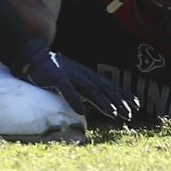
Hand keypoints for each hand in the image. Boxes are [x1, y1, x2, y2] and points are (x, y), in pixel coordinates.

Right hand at [19, 49, 136, 124]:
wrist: (34, 56)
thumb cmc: (58, 71)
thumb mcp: (78, 80)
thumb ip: (90, 91)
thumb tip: (106, 104)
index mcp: (88, 76)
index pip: (109, 86)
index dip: (123, 95)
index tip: (136, 105)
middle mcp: (82, 75)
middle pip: (103, 89)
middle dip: (117, 101)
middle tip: (128, 115)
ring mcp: (70, 75)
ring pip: (89, 90)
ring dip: (102, 102)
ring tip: (113, 113)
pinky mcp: (56, 78)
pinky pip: (67, 89)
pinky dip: (74, 100)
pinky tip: (81, 111)